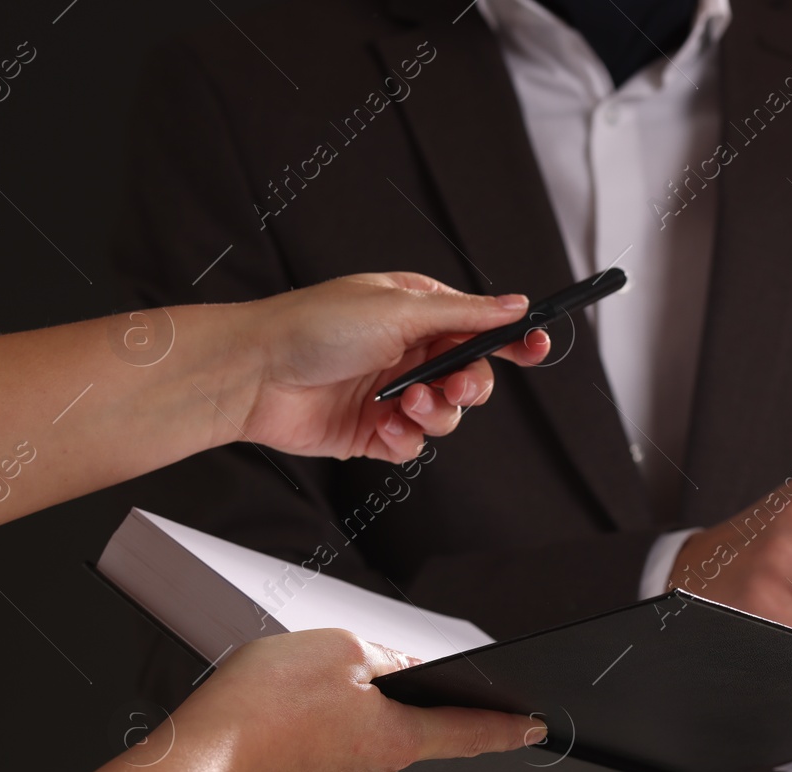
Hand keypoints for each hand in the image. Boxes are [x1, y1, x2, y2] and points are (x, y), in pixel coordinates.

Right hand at [178, 629, 544, 771]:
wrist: (197, 760)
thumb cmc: (265, 703)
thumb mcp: (341, 649)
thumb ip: (382, 660)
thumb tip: (401, 673)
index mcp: (395, 741)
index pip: (467, 735)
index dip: (504, 730)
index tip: (532, 730)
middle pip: (397, 755)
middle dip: (380, 729)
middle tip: (335, 699)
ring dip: (332, 748)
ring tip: (291, 717)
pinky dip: (290, 765)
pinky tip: (265, 742)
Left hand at [229, 272, 550, 462]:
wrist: (254, 375)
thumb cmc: (313, 327)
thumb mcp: (401, 309)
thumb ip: (466, 314)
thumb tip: (516, 305)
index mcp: (418, 312)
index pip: (481, 326)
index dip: (513, 340)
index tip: (536, 349)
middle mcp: (409, 351)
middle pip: (473, 376)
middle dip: (471, 385)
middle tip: (454, 385)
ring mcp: (393, 393)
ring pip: (448, 415)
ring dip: (434, 414)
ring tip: (404, 404)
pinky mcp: (374, 431)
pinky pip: (413, 444)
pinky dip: (403, 438)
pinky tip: (380, 424)